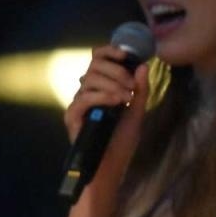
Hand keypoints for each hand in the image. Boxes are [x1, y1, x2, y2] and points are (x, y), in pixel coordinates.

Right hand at [62, 45, 149, 188]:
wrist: (112, 165)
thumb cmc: (122, 140)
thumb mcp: (137, 111)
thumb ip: (141, 89)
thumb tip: (143, 66)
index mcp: (102, 87)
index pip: (98, 59)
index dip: (110, 52)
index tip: (126, 54)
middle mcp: (88, 92)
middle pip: (94, 65)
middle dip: (117, 71)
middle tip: (131, 87)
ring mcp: (79, 104)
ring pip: (89, 79)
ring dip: (112, 84)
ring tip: (126, 98)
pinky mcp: (72, 116)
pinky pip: (82, 98)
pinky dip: (101, 96)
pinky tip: (116, 102)